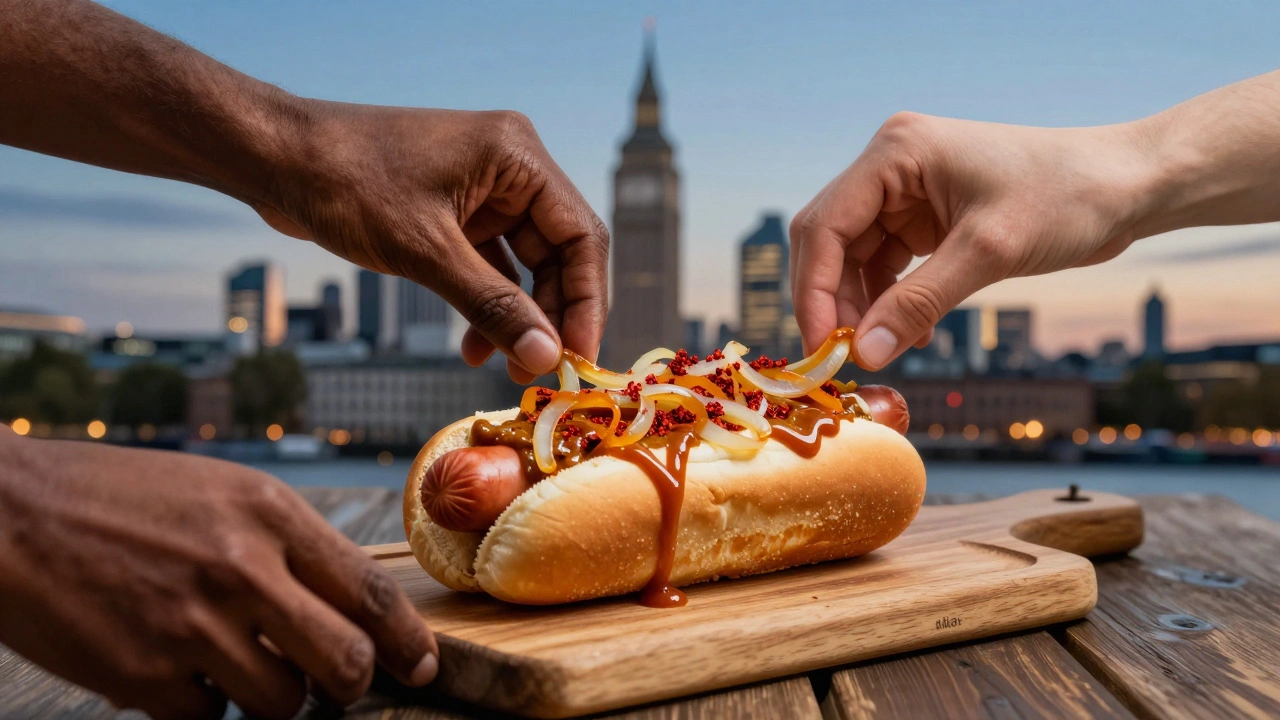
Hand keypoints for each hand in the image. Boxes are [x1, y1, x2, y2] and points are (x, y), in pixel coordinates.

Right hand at [0, 431, 436, 719]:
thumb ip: (288, 546)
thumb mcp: (222, 493)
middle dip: (350, 684)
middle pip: (344, 661)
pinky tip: (181, 671)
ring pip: (282, 704)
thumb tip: (345, 607)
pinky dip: (205, 708)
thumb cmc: (121, 498)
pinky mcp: (144, 677)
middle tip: (335, 683)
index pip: (368, 591)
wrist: (10, 514)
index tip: (421, 666)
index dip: (407, 639)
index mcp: (269, 515)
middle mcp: (241, 569)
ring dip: (273, 698)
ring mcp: (192, 627)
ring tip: (239, 664)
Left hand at [255, 106, 608, 380]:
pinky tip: (474, 345)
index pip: (582, 235)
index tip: (578, 357)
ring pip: (525, 266)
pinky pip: (490, 266)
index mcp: (518, 157)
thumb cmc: (347, 184)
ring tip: (505, 368)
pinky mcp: (456, 212)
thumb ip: (493, 305)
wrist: (276, 157)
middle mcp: (511, 169)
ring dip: (517, 318)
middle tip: (539, 372)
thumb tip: (547, 357)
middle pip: (559, 255)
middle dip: (550, 316)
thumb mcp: (426, 252)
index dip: (588, 302)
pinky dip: (486, 305)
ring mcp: (483, 190)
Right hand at [790, 112, 1151, 368]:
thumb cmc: (1068, 198)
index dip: (813, 290)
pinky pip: (887, 266)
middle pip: (831, 242)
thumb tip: (865, 354)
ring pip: (855, 259)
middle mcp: (892, 166)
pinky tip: (910, 335)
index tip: (824, 346)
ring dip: (862, 308)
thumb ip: (919, 303)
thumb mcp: (989, 252)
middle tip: (843, 357)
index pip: (825, 225)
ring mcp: (908, 191)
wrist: (1128, 186)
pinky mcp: (927, 217)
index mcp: (896, 152)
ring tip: (881, 351)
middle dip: (833, 302)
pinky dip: (891, 302)